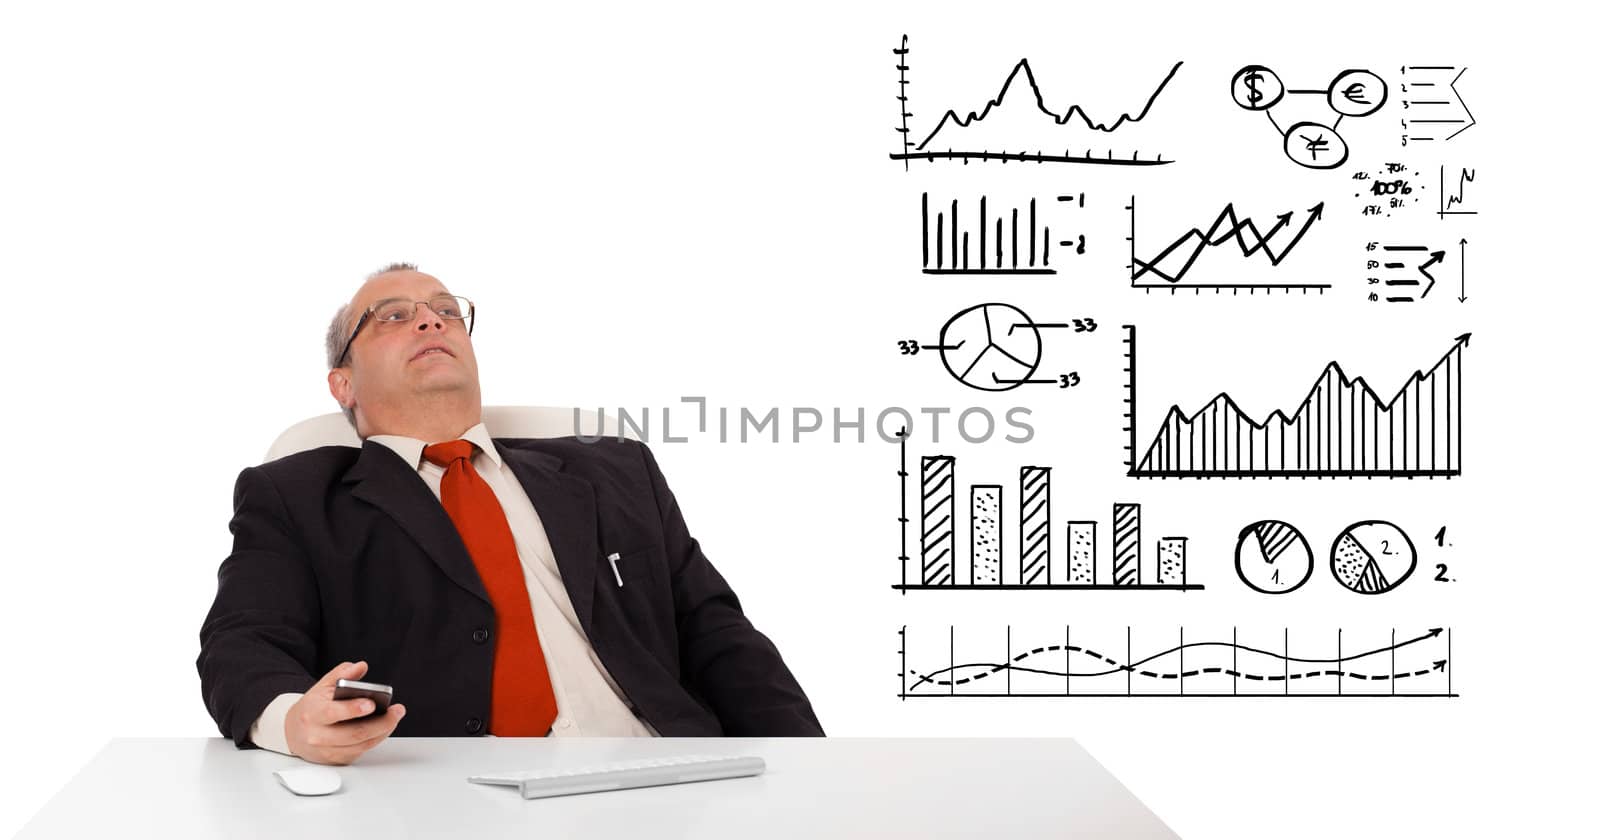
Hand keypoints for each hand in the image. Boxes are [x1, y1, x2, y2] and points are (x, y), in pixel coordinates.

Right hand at [285, 661, 405, 764]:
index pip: (333, 713)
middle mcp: (318, 735)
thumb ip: (341, 674)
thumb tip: (360, 667)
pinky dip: (376, 739)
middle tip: (396, 711)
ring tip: (395, 716)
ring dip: (383, 731)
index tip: (371, 703)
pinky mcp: (337, 759)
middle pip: (354, 733)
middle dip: (380, 722)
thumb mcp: (321, 687)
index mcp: (313, 714)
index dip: (353, 709)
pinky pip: (361, 751)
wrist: (293, 733)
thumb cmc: (311, 709)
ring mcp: (328, 751)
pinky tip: (385, 727)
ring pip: (361, 744)